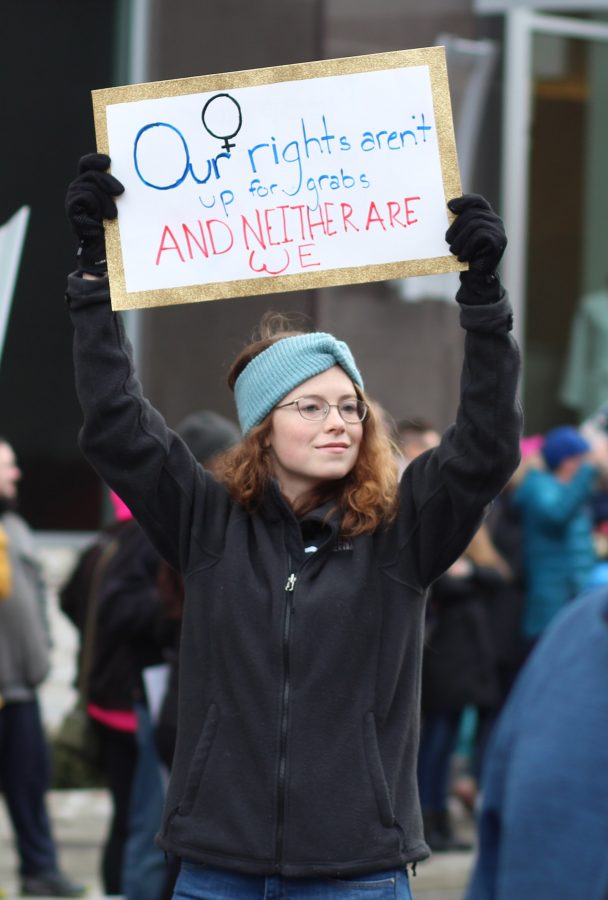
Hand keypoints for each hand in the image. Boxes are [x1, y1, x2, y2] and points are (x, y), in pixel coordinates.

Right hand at [65, 153, 123, 273]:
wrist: (107, 251)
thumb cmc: (117, 227)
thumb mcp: (121, 204)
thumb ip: (118, 190)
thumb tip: (135, 173)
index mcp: (90, 184)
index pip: (87, 164)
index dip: (95, 160)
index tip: (109, 161)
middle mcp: (79, 189)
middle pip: (89, 173)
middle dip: (106, 180)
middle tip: (121, 192)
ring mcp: (74, 200)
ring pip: (88, 186)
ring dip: (104, 200)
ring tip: (113, 215)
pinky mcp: (72, 211)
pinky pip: (83, 198)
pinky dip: (95, 206)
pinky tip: (102, 220)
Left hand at [445, 194, 506, 275]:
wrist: (475, 277)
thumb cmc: (466, 255)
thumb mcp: (460, 236)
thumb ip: (458, 222)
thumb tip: (449, 205)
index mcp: (486, 216)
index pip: (478, 201)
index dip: (464, 200)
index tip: (449, 206)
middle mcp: (495, 220)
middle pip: (472, 213)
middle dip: (456, 226)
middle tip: (447, 240)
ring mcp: (499, 230)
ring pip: (474, 224)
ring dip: (460, 239)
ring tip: (453, 251)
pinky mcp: (499, 241)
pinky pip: (479, 235)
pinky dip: (467, 247)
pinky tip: (462, 257)